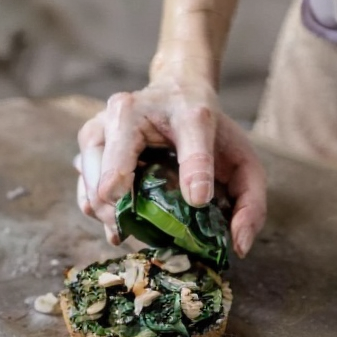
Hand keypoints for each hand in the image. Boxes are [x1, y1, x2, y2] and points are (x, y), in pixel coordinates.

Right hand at [75, 81, 266, 257]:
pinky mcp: (88, 142)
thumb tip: (236, 246)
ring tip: (140, 220)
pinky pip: (84, 190)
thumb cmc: (208, 130)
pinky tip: (126, 212)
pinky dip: (102, 211)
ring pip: (92, 192)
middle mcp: (124, 112)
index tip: (198, 201)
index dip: (192, 179)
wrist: (177, 90)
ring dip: (115, 218)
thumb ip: (251, 203)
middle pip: (113, 185)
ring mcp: (99, 127)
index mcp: (179, 109)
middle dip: (134, 217)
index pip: (189, 149)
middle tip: (156, 228)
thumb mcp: (243, 161)